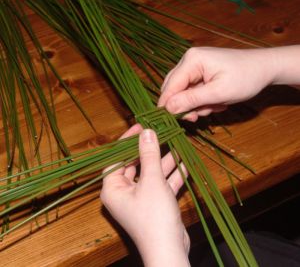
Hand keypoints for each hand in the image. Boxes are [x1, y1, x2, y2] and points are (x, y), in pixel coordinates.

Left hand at [101, 125, 189, 266]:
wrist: (169, 250)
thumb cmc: (154, 216)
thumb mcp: (151, 180)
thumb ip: (149, 155)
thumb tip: (147, 132)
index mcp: (114, 188)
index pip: (117, 158)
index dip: (128, 141)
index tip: (141, 127)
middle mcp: (124, 193)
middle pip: (135, 164)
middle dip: (149, 150)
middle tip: (160, 133)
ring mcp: (140, 199)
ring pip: (151, 174)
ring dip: (163, 162)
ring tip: (175, 145)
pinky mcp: (154, 204)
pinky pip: (161, 185)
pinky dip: (171, 176)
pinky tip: (184, 164)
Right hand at [158, 47, 278, 120]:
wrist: (266, 68)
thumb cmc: (246, 78)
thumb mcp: (219, 92)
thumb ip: (192, 100)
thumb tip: (168, 108)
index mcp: (192, 60)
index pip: (170, 86)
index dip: (168, 105)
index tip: (170, 122)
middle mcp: (189, 60)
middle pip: (174, 89)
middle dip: (185, 105)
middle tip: (197, 117)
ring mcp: (195, 66)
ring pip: (183, 92)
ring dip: (197, 104)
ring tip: (216, 106)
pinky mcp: (201, 72)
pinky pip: (193, 91)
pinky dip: (203, 100)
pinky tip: (217, 102)